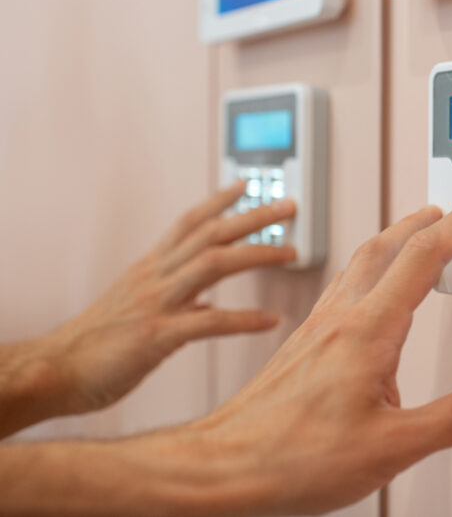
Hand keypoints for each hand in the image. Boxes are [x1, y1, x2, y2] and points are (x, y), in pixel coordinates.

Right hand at [0, 182, 296, 436]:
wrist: (53, 372)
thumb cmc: (94, 347)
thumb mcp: (137, 313)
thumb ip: (174, 303)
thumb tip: (208, 306)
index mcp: (148, 270)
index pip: (188, 223)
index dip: (219, 201)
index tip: (248, 186)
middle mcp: (154, 278)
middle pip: (210, 234)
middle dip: (254, 217)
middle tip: (290, 206)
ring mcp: (155, 304)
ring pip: (213, 264)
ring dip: (258, 254)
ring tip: (292, 252)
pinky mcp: (156, 336)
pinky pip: (209, 322)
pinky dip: (245, 319)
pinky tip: (271, 321)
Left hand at [186, 182, 451, 513]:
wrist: (223, 466)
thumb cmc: (292, 457)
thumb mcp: (391, 448)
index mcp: (367, 331)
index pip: (426, 257)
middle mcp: (340, 319)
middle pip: (389, 245)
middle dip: (428, 220)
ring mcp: (317, 328)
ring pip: (361, 262)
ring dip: (396, 239)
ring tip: (415, 235)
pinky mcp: (302, 344)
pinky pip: (342, 286)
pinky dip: (368, 269)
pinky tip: (367, 294)